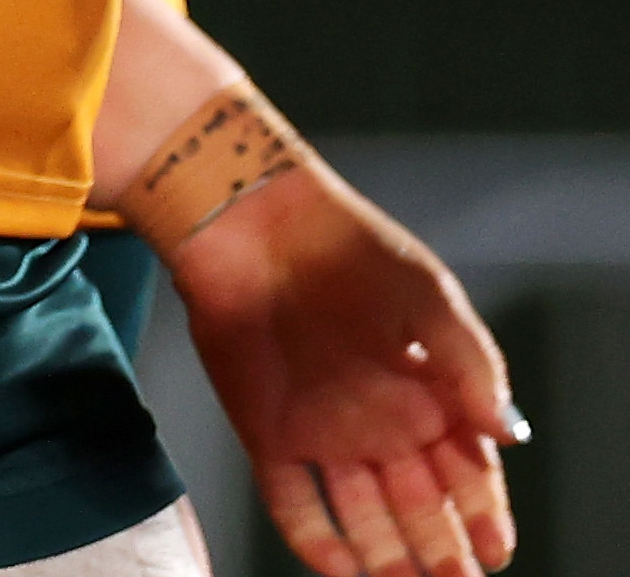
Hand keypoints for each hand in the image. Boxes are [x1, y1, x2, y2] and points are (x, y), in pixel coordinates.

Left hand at [165, 160, 521, 576]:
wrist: (253, 221)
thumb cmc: (351, 249)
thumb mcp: (429, 299)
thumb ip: (472, 367)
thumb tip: (510, 433)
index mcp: (429, 394)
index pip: (466, 470)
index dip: (483, 510)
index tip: (497, 548)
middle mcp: (380, 422)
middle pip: (419, 504)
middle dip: (441, 547)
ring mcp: (324, 431)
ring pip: (363, 513)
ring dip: (386, 554)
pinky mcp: (267, 431)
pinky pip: (292, 499)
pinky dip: (314, 538)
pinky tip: (341, 568)